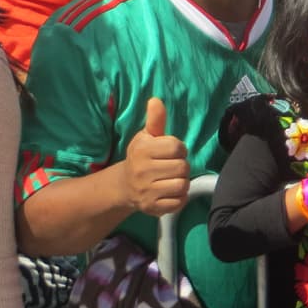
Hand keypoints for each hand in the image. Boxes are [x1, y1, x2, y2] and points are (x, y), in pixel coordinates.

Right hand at [120, 97, 190, 215]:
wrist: (124, 186)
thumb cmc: (141, 157)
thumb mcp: (146, 137)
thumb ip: (155, 120)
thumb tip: (156, 100)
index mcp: (142, 150)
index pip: (177, 147)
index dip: (179, 149)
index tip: (171, 152)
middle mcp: (142, 171)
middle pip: (183, 167)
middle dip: (181, 166)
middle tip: (171, 166)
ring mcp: (147, 192)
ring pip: (182, 185)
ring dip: (182, 181)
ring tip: (171, 178)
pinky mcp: (153, 208)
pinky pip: (179, 202)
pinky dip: (180, 197)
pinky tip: (170, 191)